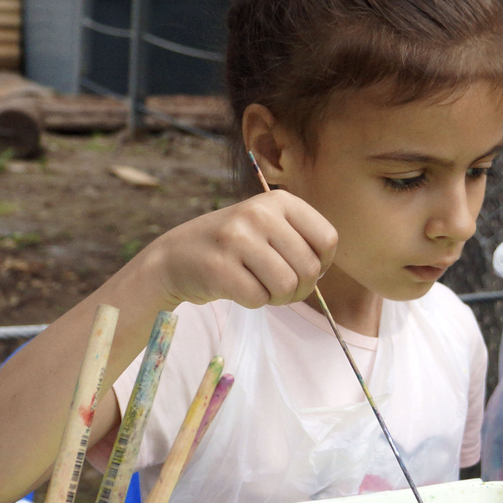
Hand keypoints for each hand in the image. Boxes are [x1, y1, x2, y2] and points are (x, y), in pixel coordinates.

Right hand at [145, 191, 336, 308]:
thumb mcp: (267, 226)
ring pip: (286, 286)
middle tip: (281, 288)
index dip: (322, 263)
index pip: (327, 239)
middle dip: (300, 288)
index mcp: (278, 200)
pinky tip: (239, 289)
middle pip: (309, 268)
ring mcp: (236, 239)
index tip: (301, 267)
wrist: (175, 256)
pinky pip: (258, 298)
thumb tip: (321, 270)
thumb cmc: (233, 246)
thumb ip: (299, 239)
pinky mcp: (219, 267)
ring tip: (262, 288)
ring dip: (278, 298)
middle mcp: (258, 213)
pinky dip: (254, 301)